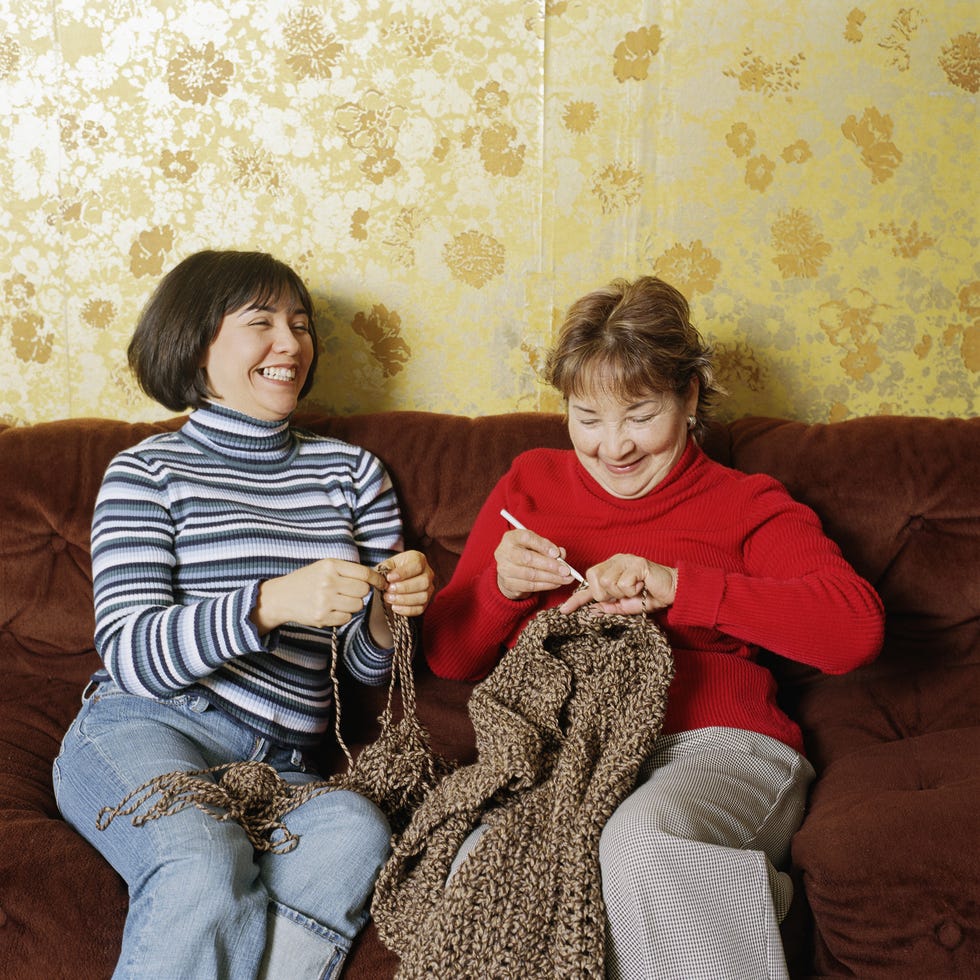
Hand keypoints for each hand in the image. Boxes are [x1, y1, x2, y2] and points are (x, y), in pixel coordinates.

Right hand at [251, 558, 387, 633]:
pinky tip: (331, 609)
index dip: (377, 579)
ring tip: (339, 600)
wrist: (282, 596)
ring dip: (353, 604)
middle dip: (361, 592)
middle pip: (363, 590)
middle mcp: (328, 582)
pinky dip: (343, 615)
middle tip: (350, 592)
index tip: (382, 583)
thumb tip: (375, 578)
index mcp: (330, 565)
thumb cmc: (308, 580)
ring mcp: (325, 601)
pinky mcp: (322, 617)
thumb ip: (348, 570)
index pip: (364, 573)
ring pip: (358, 605)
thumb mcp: (325, 567)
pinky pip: (347, 618)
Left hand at [377, 550, 434, 616]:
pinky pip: (420, 609)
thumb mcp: (388, 564)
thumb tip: (384, 576)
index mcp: (419, 559)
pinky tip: (395, 606)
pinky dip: (406, 610)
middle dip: (404, 588)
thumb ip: (385, 568)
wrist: (394, 580)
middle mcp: (428, 573)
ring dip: (404, 599)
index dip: (403, 573)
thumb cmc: (392, 570)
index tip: (389, 578)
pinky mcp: (426, 602)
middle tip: (389, 589)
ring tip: (389, 598)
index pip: (417, 565)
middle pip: (423, 582)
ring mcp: (429, 589)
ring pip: (423, 597)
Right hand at [495, 527, 575, 599]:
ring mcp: (504, 569)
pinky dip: (546, 585)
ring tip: (566, 578)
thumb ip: (548, 547)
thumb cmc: (525, 553)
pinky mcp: (508, 584)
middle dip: (550, 565)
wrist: (508, 570)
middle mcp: (504, 552)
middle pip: (528, 558)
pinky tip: (557, 583)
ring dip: (552, 578)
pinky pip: (530, 586)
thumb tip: (561, 553)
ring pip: (531, 575)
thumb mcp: (535, 545)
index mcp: (511, 538)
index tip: (557, 553)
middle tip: (566, 570)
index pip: (526, 538)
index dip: (543, 545)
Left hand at [559, 553, 677, 614]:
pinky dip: (633, 590)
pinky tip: (642, 585)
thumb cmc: (649, 595)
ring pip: (608, 582)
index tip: (564, 610)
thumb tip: (591, 610)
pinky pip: (624, 582)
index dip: (576, 598)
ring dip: (622, 593)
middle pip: (595, 581)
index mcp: (610, 569)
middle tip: (622, 595)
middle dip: (606, 595)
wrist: (673, 591)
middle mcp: (615, 561)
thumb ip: (609, 606)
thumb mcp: (625, 605)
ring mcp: (626, 560)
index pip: (588, 583)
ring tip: (635, 589)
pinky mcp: (637, 563)